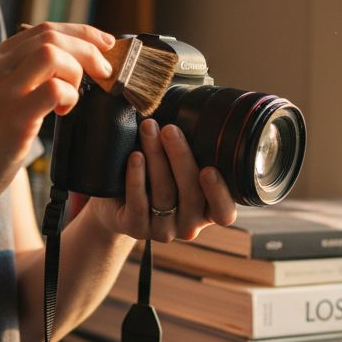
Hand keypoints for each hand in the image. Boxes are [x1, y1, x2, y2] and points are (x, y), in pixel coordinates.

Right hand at [0, 22, 114, 206]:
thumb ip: (24, 76)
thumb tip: (72, 65)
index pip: (44, 29)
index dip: (81, 33)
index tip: (104, 44)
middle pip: (52, 36)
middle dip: (89, 49)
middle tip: (104, 72)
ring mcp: (3, 89)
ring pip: (53, 54)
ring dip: (77, 72)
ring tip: (74, 96)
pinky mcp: (13, 115)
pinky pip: (55, 89)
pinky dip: (70, 97)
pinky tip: (64, 112)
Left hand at [86, 119, 238, 241]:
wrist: (117, 204)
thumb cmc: (155, 178)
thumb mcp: (178, 169)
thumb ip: (193, 153)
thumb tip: (196, 111)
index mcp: (207, 211)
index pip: (224, 213)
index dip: (218, 194)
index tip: (209, 169)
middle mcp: (188, 225)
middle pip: (191, 195)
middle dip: (180, 158)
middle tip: (170, 130)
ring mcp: (162, 230)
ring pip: (163, 194)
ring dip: (156, 157)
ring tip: (149, 129)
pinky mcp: (136, 228)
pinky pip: (138, 203)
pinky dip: (136, 177)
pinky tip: (135, 156)